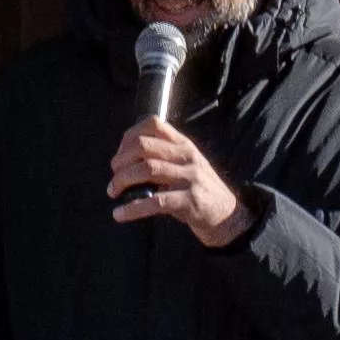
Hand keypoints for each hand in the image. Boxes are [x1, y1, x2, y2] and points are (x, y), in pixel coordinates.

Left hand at [109, 120, 250, 246]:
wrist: (226, 215)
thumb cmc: (198, 189)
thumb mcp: (185, 164)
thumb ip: (162, 156)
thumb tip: (123, 159)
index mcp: (183, 144)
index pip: (153, 124)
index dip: (129, 137)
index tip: (119, 155)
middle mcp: (187, 156)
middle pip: (144, 146)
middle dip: (121, 160)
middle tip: (114, 176)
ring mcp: (190, 178)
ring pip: (147, 170)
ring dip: (123, 181)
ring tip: (113, 192)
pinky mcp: (190, 201)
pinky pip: (155, 202)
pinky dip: (133, 208)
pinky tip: (120, 214)